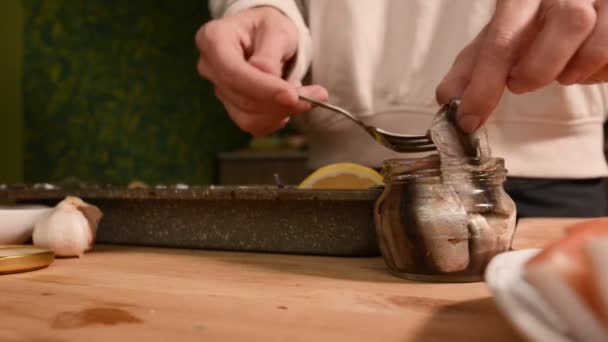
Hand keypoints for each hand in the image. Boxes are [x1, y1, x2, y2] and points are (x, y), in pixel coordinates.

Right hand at [196, 7, 327, 135]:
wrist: (264, 36)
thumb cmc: (268, 28)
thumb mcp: (275, 29)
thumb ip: (270, 54)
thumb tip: (268, 78)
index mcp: (213, 40)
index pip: (233, 73)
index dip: (263, 88)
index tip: (293, 96)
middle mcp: (210, 67)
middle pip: (243, 99)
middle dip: (281, 103)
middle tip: (317, 95)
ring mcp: (219, 90)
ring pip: (248, 117)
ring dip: (282, 113)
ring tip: (305, 96)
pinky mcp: (231, 107)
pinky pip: (253, 125)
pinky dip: (276, 119)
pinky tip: (288, 105)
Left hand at [437, 0, 606, 131]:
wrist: (579, 2)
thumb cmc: (535, 22)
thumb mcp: (500, 36)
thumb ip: (473, 67)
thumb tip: (446, 100)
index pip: (502, 38)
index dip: (483, 86)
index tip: (469, 119)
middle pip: (567, 23)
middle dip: (540, 69)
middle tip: (523, 81)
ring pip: (599, 41)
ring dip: (575, 70)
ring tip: (562, 70)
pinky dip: (600, 72)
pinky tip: (587, 64)